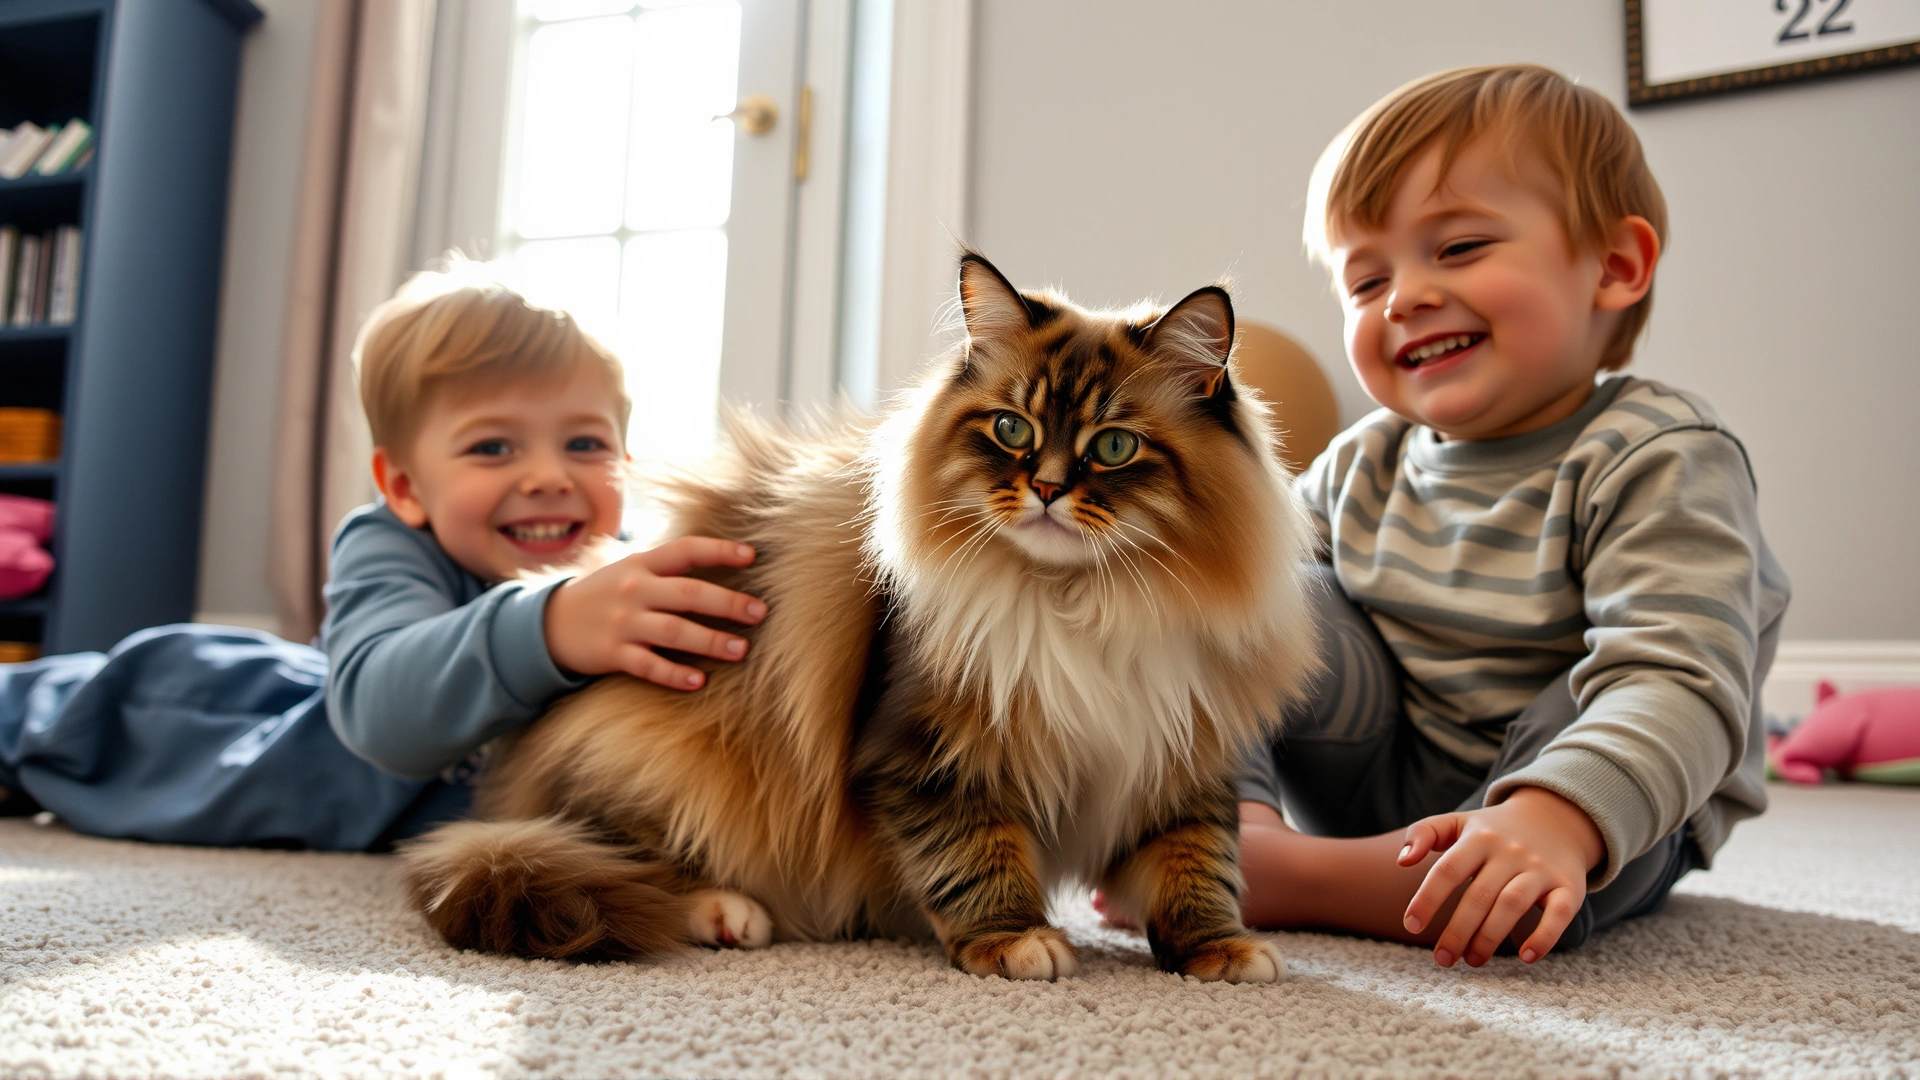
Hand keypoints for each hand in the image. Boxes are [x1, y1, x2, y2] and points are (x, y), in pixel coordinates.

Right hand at [543, 536, 765, 689]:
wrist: (549, 624)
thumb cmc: (605, 595)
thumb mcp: (630, 570)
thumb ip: (667, 567)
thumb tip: (719, 558)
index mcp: (642, 564)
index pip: (685, 550)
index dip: (719, 550)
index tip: (751, 556)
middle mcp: (634, 590)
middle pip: (688, 593)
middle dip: (727, 603)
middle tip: (759, 613)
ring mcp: (623, 622)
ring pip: (674, 631)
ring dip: (710, 641)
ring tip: (741, 650)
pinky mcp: (612, 653)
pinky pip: (648, 665)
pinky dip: (674, 674)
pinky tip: (699, 681)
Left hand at [1398, 786, 1604, 967]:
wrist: (1556, 817)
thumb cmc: (1494, 830)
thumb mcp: (1458, 821)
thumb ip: (1424, 833)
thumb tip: (1401, 861)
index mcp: (1478, 838)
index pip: (1447, 870)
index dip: (1427, 899)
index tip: (1411, 925)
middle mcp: (1510, 852)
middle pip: (1479, 896)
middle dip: (1457, 931)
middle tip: (1442, 960)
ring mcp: (1540, 869)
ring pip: (1512, 905)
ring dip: (1490, 938)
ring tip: (1472, 961)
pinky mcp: (1568, 886)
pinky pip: (1559, 914)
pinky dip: (1544, 936)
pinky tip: (1526, 957)